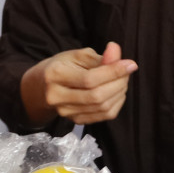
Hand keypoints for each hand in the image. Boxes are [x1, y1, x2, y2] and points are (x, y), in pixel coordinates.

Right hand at [20, 42, 137, 125]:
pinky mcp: (75, 121)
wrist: (43, 87)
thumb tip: (117, 52)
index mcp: (55, 75)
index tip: (130, 64)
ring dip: (119, 93)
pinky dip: (116, 103)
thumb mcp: (78, 55)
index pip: (90, 79)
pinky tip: (116, 92)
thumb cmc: (62, 67)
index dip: (114, 72)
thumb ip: (100, 56)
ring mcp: (65, 112)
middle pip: (97, 96)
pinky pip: (103, 116)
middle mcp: (57, 97)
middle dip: (118, 83)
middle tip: (126, 71)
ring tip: (121, 80)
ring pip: (102, 107)